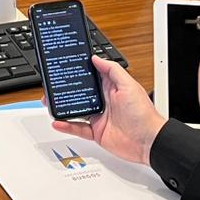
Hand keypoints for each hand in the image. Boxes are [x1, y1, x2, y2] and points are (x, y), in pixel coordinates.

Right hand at [50, 56, 166, 166]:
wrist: (149, 142)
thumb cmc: (143, 114)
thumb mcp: (129, 86)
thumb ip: (112, 70)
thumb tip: (97, 58)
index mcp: (110, 88)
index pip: (91, 77)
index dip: (79, 72)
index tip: (65, 66)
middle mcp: (103, 101)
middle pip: (79, 93)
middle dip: (64, 89)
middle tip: (51, 86)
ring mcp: (99, 117)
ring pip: (75, 110)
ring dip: (62, 107)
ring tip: (49, 102)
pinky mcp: (96, 132)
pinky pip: (77, 128)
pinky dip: (67, 126)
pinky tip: (58, 122)